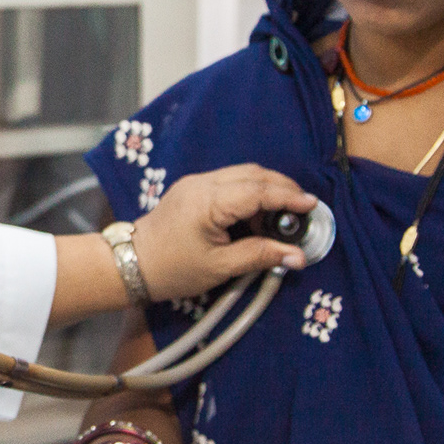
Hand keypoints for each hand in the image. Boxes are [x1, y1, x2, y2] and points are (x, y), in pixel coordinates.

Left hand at [133, 163, 316, 301]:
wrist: (131, 264)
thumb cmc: (173, 269)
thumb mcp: (220, 267)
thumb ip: (260, 256)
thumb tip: (297, 256)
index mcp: (208, 201)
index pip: (258, 190)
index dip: (288, 196)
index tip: (312, 205)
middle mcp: (202, 183)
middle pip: (253, 174)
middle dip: (282, 188)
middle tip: (303, 209)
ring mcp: (196, 182)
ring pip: (242, 174)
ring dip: (267, 189)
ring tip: (283, 216)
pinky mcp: (192, 188)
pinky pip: (229, 181)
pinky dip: (250, 193)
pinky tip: (259, 214)